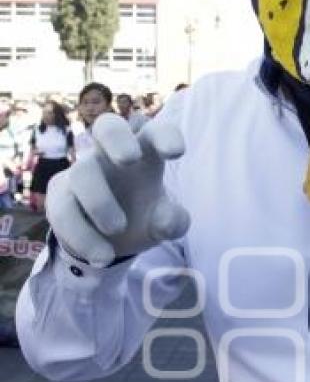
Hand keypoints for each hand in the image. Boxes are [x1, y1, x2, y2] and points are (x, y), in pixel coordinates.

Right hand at [46, 114, 189, 266]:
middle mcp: (110, 156)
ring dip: (100, 202)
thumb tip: (168, 220)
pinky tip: (103, 256)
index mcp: (144, 154)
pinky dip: (84, 236)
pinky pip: (65, 209)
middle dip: (117, 138)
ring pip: (83, 172)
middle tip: (130, 159)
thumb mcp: (163, 224)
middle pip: (107, 126)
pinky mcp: (60, 197)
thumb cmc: (142, 217)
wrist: (108, 241)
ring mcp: (82, 173)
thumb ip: (173, 222)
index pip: (154, 132)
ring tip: (118, 230)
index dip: (165, 136)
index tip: (177, 154)